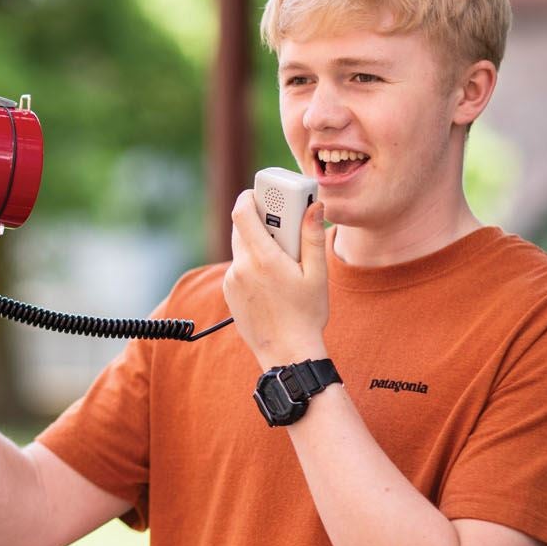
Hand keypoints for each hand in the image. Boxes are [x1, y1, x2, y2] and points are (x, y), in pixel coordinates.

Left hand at [223, 194, 328, 368]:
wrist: (286, 352)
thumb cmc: (306, 315)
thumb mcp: (317, 274)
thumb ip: (312, 237)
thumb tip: (314, 206)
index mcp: (262, 258)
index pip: (242, 213)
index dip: (248, 197)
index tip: (261, 193)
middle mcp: (241, 267)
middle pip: (241, 228)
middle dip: (259, 220)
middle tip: (283, 224)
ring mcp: (231, 281)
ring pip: (240, 249)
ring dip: (256, 243)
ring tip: (283, 257)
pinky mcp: (229, 293)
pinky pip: (239, 267)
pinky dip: (252, 263)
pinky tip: (272, 279)